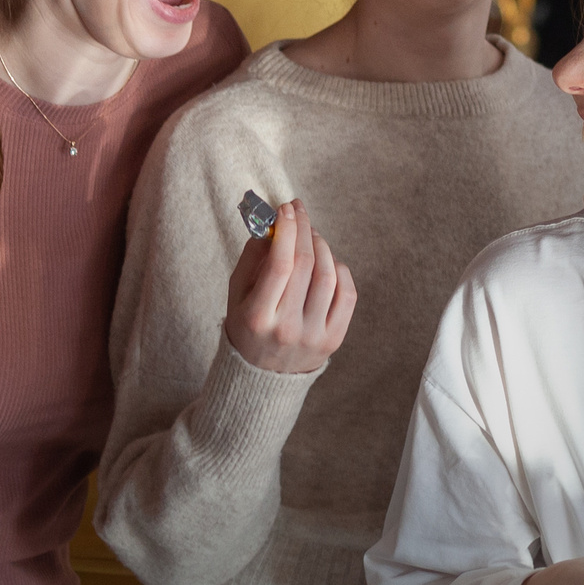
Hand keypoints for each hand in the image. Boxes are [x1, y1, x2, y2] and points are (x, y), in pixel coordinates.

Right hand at [224, 199, 356, 374]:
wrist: (263, 375)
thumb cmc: (248, 327)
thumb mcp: (236, 294)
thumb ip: (251, 258)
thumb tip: (275, 225)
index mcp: (258, 317)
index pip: (280, 263)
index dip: (287, 230)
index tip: (287, 209)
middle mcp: (288, 328)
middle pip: (306, 265)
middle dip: (304, 230)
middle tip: (300, 213)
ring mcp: (314, 336)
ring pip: (329, 276)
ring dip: (322, 247)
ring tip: (312, 236)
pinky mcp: (334, 339)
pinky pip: (346, 294)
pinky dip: (340, 270)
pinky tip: (328, 262)